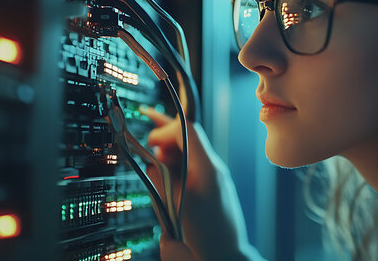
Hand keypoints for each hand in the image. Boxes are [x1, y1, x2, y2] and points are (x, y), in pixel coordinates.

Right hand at [142, 107, 260, 260]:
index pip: (187, 130)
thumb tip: (152, 162)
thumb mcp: (178, 206)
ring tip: (157, 152)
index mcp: (207, 167)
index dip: (165, 131)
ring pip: (190, 150)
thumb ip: (162, 179)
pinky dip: (178, 162)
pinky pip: (193, 164)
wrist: (227, 253)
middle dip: (168, 135)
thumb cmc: (208, 235)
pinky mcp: (213, 185)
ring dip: (172, 149)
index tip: (151, 142)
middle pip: (189, 136)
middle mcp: (213, 167)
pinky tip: (168, 169)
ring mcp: (215, 176)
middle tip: (150, 135)